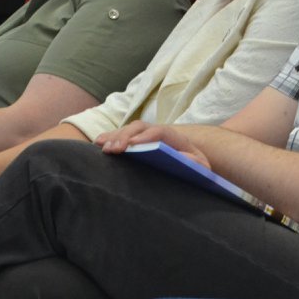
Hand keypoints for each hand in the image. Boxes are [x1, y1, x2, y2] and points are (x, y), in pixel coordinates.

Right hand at [94, 121, 210, 167]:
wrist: (193, 168)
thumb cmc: (195, 170)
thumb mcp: (200, 168)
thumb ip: (193, 162)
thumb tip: (180, 158)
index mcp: (177, 139)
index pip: (161, 132)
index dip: (147, 136)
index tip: (133, 144)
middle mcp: (159, 134)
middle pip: (140, 128)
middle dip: (126, 136)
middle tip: (115, 149)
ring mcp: (146, 137)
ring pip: (128, 130)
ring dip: (114, 137)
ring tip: (103, 147)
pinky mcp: (136, 144)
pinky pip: (120, 137)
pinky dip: (109, 138)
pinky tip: (98, 143)